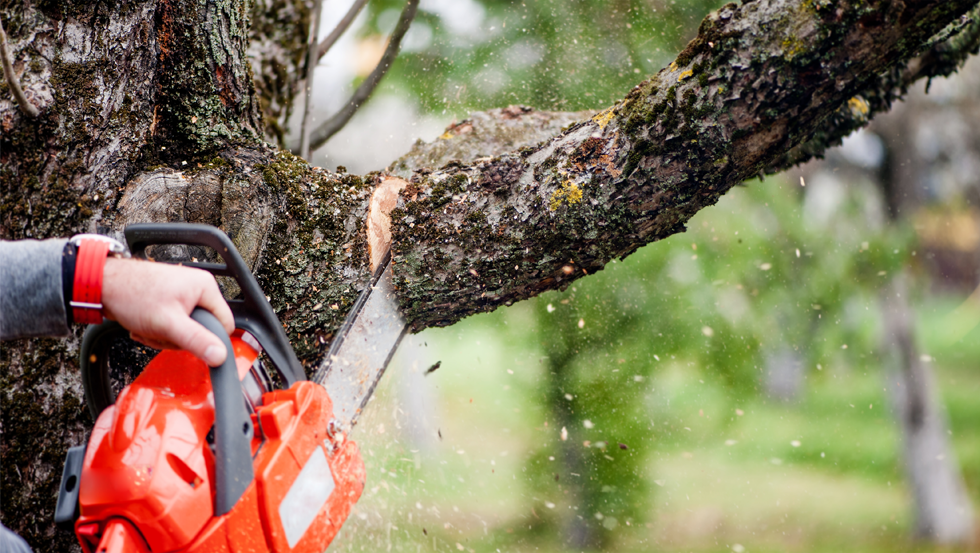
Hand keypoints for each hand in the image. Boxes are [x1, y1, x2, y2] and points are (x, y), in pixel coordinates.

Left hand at [100, 258, 234, 365]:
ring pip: (185, 330)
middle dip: (178, 338)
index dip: (208, 339)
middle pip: (202, 329)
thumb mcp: (168, 323)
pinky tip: (144, 325)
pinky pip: (173, 325)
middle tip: (161, 332)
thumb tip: (221, 356)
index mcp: (205, 287)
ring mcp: (182, 295)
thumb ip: (196, 340)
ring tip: (149, 327)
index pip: (224, 324)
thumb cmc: (132, 294)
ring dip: (165, 336)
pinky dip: (158, 330)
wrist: (103, 285)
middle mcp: (197, 288)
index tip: (187, 342)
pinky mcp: (169, 301)